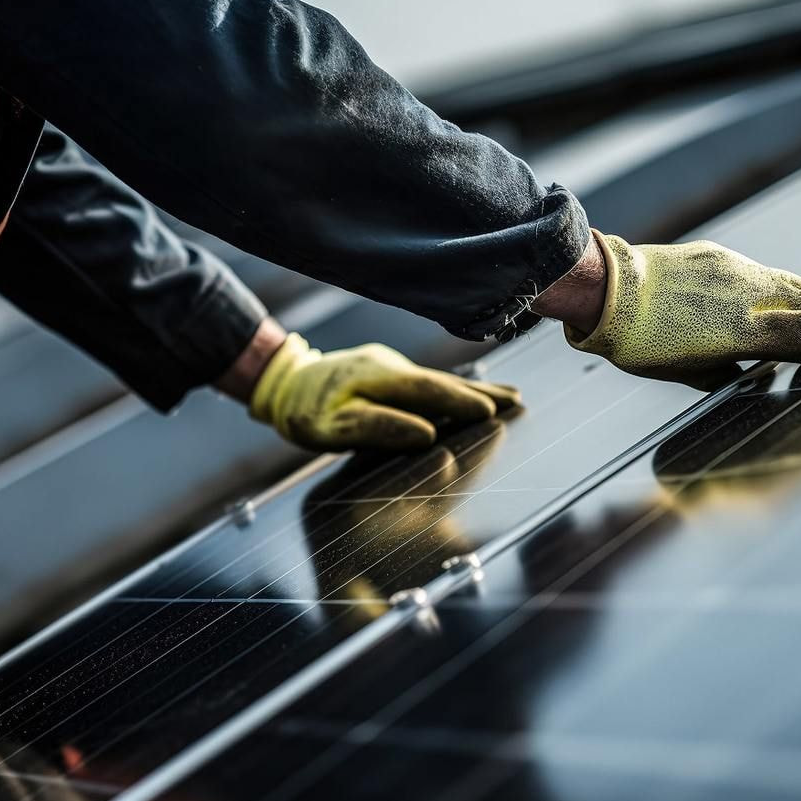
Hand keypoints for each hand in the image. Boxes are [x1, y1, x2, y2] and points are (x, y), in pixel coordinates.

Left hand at [250, 333, 518, 450]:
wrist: (283, 382)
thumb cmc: (303, 411)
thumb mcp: (328, 427)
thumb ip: (376, 428)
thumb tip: (426, 434)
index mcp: (377, 377)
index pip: (428, 389)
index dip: (461, 401)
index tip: (493, 411)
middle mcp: (390, 367)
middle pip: (442, 382)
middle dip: (481, 394)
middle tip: (518, 402)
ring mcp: (391, 368)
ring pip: (439, 382)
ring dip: (474, 391)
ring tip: (510, 397)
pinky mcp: (390, 374)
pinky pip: (429, 385)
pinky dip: (455, 392)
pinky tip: (474, 397)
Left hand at [564, 231, 800, 381]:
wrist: (603, 286)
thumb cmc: (636, 341)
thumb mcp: (683, 371)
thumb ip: (723, 371)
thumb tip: (751, 374)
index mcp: (738, 328)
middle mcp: (746, 295)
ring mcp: (737, 272)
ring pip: (798, 287)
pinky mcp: (723, 258)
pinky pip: (772, 276)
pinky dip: (799, 290)